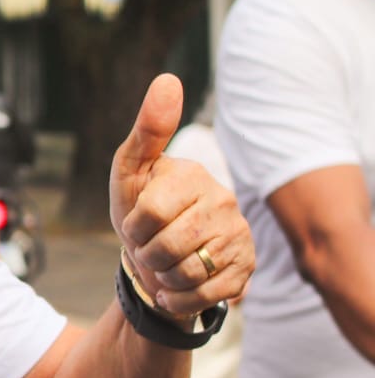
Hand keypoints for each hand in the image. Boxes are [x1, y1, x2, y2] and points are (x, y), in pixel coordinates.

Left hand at [110, 75, 253, 319]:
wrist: (157, 255)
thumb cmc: (139, 206)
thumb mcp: (130, 169)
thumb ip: (147, 128)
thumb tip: (169, 78)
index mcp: (194, 174)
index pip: (150, 214)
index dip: (133, 227)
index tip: (136, 223)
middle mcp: (224, 201)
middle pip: (168, 246)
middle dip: (147, 255)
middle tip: (148, 248)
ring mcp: (239, 235)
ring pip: (188, 274)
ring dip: (163, 278)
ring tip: (164, 264)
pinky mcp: (246, 269)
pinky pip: (207, 296)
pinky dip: (179, 299)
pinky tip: (174, 288)